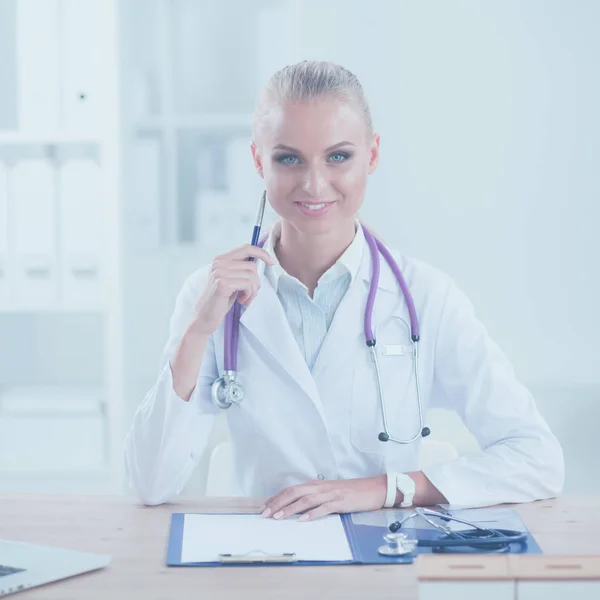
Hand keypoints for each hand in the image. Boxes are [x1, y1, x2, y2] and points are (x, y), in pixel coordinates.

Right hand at [191, 244, 273, 334]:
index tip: (271, 262)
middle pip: (252, 265)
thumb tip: (260, 261)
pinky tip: (242, 301)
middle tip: (250, 294)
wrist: (204, 318)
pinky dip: (249, 294)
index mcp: (220, 260)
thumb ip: (241, 269)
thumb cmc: (220, 301)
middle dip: (256, 282)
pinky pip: (247, 284)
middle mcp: (218, 263)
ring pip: (251, 275)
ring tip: (245, 299)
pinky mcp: (222, 284)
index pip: (246, 248)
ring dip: (253, 291)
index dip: (261, 253)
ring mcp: (219, 273)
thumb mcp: (231, 280)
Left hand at [259, 475, 387, 520]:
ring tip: (279, 517)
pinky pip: (324, 508)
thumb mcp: (328, 493)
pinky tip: (304, 520)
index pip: (291, 489)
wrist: (372, 488)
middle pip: (294, 492)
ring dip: (291, 508)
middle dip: (278, 503)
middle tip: (265, 514)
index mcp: (315, 485)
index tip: (264, 507)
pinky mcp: (340, 502)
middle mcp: (320, 487)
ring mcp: (330, 494)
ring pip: (306, 499)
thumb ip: (313, 498)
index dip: (277, 498)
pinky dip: (312, 514)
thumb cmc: (349, 492)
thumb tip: (295, 508)